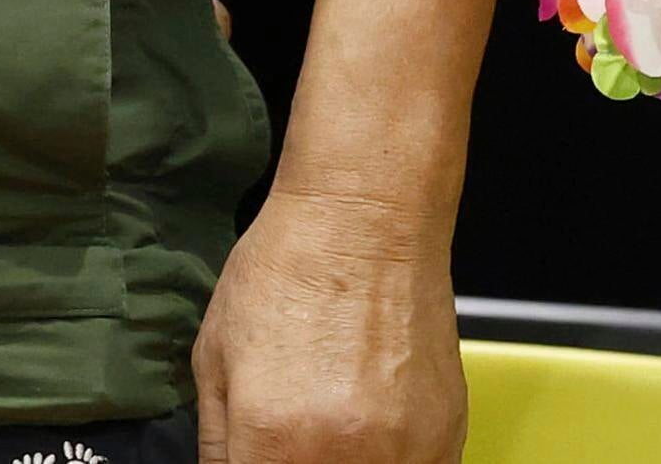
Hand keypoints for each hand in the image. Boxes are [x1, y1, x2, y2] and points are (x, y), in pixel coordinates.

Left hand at [192, 186, 466, 463]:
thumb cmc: (287, 271)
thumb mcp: (214, 356)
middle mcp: (342, 457)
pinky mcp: (446, 440)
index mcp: (272, 440)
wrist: (365, 220)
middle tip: (294, 439)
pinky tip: (372, 435)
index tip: (261, 454)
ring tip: (333, 430)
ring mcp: (403, 454)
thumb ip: (217, 444)